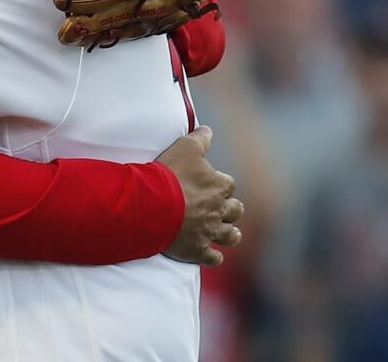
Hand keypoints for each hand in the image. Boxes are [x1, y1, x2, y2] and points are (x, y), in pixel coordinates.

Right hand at [156, 125, 243, 265]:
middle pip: (234, 211)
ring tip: (227, 234)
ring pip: (230, 236)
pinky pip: (213, 257)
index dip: (220, 184)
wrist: (153, 204)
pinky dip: (213, 256)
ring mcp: (210, 231)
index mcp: (219, 185)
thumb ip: (200, 138)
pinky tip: (211, 255)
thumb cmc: (169, 173)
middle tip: (221, 209)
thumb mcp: (185, 147)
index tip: (213, 184)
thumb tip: (208, 129)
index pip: (227, 184)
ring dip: (229, 234)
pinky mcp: (198, 249)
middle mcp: (219, 210)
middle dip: (230, 210)